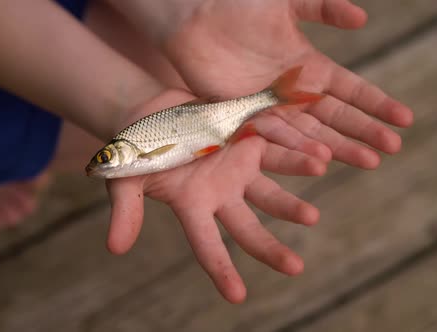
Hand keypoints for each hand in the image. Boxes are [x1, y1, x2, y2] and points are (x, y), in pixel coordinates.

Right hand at [105, 89, 326, 302]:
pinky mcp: (250, 140)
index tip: (237, 297)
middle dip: (270, 249)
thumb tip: (115, 250)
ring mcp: (238, 169)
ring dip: (291, 204)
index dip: (221, 270)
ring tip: (311, 217)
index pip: (207, 244)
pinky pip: (277, 149)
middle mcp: (220, 194)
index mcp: (192, 206)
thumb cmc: (135, 148)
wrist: (153, 110)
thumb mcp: (126, 178)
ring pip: (270, 193)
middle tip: (295, 268)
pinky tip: (321, 158)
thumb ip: (126, 210)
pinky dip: (297, 156)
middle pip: (248, 228)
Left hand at [163, 0, 413, 168]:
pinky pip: (275, 133)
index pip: (350, 88)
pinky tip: (321, 159)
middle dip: (364, 132)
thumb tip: (362, 19)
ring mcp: (269, 104)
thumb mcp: (288, 3)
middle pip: (335, 116)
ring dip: (339, 146)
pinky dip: (298, 146)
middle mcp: (292, 90)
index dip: (376, 103)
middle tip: (391, 150)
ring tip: (367, 162)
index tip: (404, 119)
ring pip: (310, 131)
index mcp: (307, 64)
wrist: (194, 17)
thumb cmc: (238, 5)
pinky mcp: (243, 114)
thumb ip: (324, 8)